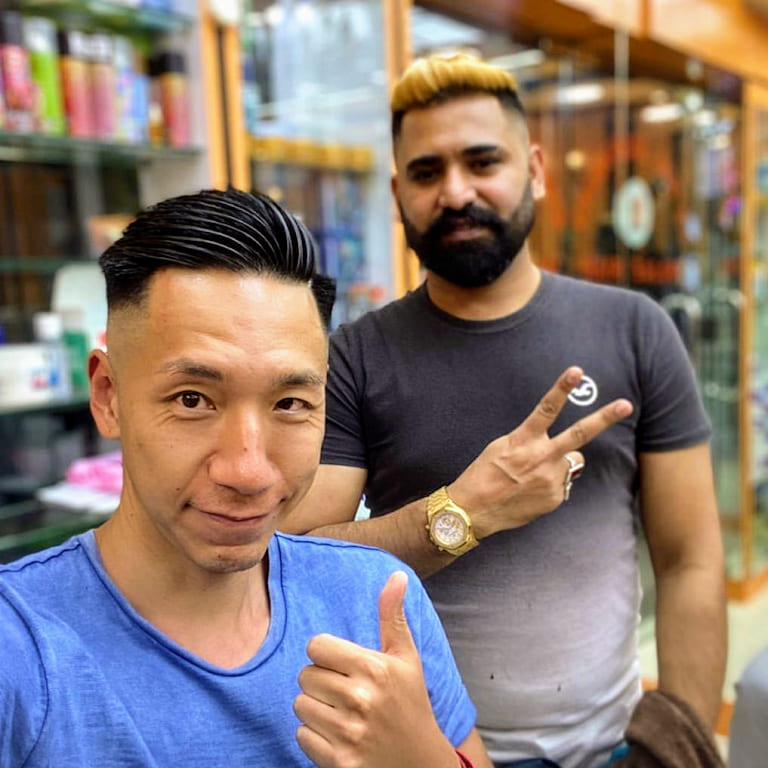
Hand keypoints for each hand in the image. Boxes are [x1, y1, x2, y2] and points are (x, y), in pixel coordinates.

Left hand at [294, 571, 459, 767]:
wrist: (420, 762)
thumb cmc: (410, 702)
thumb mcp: (406, 657)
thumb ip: (393, 615)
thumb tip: (397, 575)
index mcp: (374, 668)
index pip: (317, 646)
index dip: (327, 654)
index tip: (343, 664)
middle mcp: (360, 699)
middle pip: (305, 676)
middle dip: (321, 682)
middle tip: (345, 691)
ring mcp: (349, 733)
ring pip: (301, 705)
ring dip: (316, 709)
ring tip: (342, 713)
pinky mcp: (338, 761)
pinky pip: (302, 735)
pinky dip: (315, 737)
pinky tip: (339, 736)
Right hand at [449, 366, 632, 538]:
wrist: (474, 510)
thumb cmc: (483, 474)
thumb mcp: (501, 447)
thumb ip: (530, 440)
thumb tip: (557, 446)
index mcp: (524, 440)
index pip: (547, 408)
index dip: (562, 388)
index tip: (576, 371)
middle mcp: (541, 457)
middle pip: (580, 433)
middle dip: (604, 417)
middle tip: (626, 405)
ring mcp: (551, 478)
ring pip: (574, 462)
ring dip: (564, 462)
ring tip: (537, 473)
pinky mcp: (555, 497)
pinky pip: (563, 484)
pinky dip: (552, 485)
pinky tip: (531, 491)